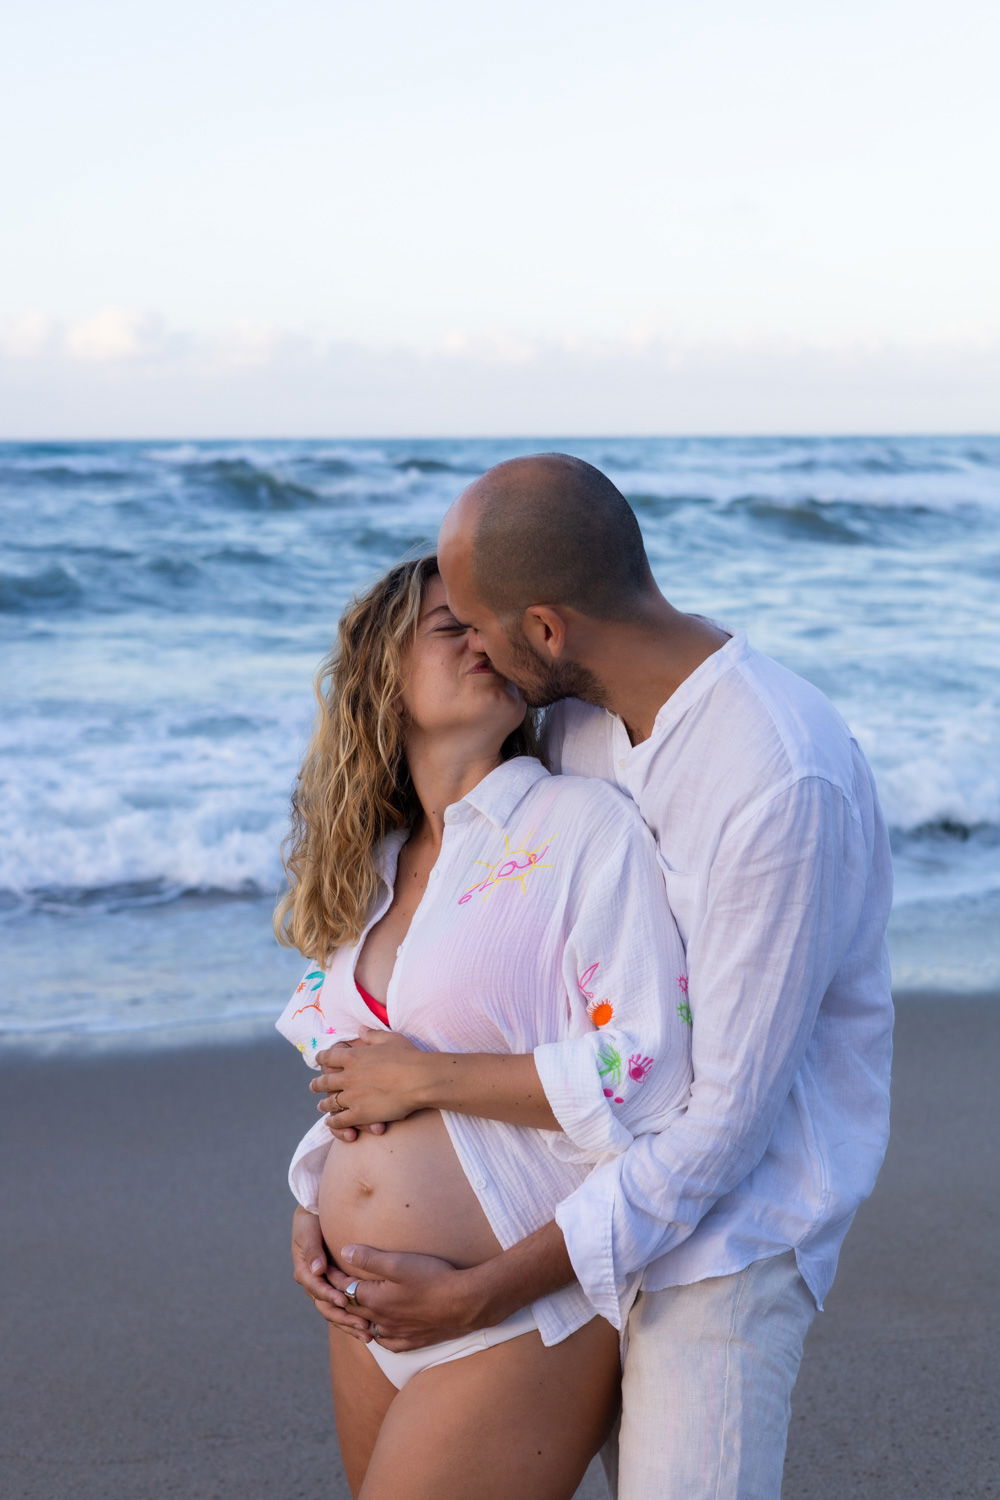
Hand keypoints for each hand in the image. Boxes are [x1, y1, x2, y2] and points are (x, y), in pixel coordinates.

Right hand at [290, 1205, 372, 1339]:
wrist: (314, 1216)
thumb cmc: (310, 1222)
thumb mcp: (308, 1232)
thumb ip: (313, 1250)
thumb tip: (318, 1270)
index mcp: (305, 1272)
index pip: (317, 1288)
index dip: (329, 1295)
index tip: (344, 1301)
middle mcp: (314, 1283)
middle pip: (326, 1307)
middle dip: (344, 1318)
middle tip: (363, 1327)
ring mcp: (323, 1288)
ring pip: (334, 1312)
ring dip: (350, 1324)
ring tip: (368, 1335)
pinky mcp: (334, 1288)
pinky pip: (342, 1308)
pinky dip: (352, 1319)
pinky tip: (368, 1328)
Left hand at [312, 1031, 428, 1130]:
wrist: (419, 1079)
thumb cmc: (408, 1056)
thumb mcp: (389, 1039)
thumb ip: (372, 1034)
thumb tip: (360, 1028)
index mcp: (353, 1057)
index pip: (329, 1057)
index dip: (322, 1058)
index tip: (318, 1059)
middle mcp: (348, 1076)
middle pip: (325, 1081)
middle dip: (317, 1084)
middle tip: (313, 1086)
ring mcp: (352, 1097)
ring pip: (330, 1102)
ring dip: (324, 1104)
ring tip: (320, 1105)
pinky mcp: (360, 1114)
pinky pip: (339, 1120)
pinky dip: (333, 1121)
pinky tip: (330, 1122)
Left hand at [326, 1244, 490, 1350]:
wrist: (464, 1303)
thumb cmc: (432, 1278)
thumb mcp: (399, 1262)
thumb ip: (370, 1259)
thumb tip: (345, 1253)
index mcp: (374, 1300)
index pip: (345, 1289)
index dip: (335, 1277)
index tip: (327, 1268)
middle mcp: (381, 1321)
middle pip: (354, 1310)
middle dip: (343, 1297)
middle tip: (336, 1286)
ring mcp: (396, 1334)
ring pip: (369, 1328)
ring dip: (361, 1317)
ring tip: (358, 1306)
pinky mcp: (412, 1342)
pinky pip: (388, 1343)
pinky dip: (380, 1335)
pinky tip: (382, 1331)